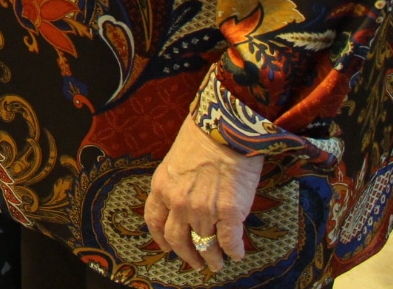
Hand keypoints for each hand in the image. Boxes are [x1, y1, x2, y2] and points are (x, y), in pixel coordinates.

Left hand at [144, 114, 264, 274]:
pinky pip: (230, 242)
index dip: (161, 239)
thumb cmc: (202, 137)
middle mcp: (178, 204)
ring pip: (205, 245)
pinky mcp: (229, 213)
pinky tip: (237, 254)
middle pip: (178, 240)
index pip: (154, 221)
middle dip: (187, 255)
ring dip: (212, 258)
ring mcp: (203, 210)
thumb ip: (175, 184)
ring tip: (217, 264)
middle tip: (196, 264)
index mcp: (161, 188)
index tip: (167, 248)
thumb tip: (182, 201)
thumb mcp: (174, 161)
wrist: (225, 128)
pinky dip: (234, 252)